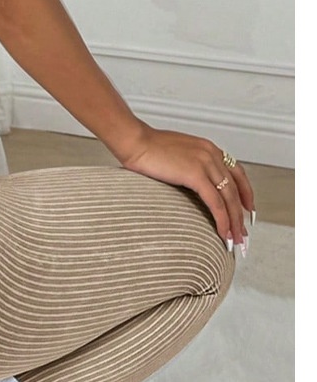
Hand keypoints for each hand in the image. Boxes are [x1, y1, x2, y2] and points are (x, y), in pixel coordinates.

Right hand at [117, 126, 254, 249]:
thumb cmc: (147, 148)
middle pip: (236, 189)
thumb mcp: (177, 154)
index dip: (245, 193)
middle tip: (243, 234)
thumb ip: (190, 166)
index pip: (237, 173)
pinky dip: (222, 220)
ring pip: (228, 198)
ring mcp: (205, 163)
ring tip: (236, 240)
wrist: (134, 141)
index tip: (248, 210)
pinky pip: (215, 203)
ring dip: (235, 222)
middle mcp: (212, 154)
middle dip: (241, 215)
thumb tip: (191, 183)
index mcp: (208, 148)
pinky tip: (223, 233)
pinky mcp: (195, 174)